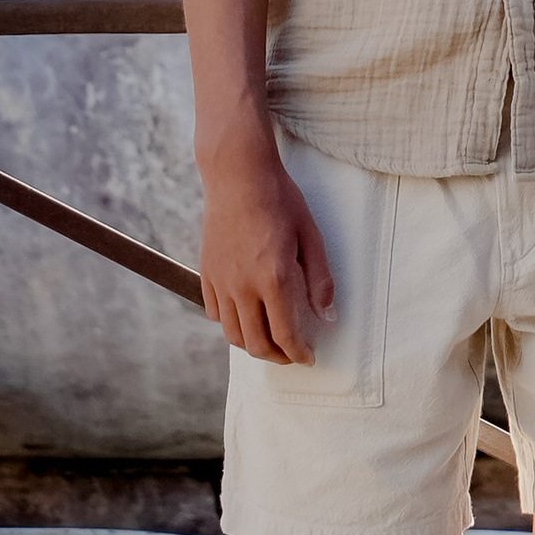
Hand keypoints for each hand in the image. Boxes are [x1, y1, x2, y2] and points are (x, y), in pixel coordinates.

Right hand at [198, 138, 332, 363]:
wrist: (239, 175)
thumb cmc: (280, 200)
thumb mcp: (310, 235)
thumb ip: (320, 279)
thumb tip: (327, 316)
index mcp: (273, 278)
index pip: (285, 334)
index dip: (298, 352)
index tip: (308, 358)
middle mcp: (242, 287)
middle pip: (256, 343)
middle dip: (277, 357)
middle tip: (291, 355)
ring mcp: (221, 282)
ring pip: (233, 334)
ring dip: (253, 346)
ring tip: (270, 342)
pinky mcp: (206, 274)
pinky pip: (215, 313)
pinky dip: (230, 325)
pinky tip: (245, 318)